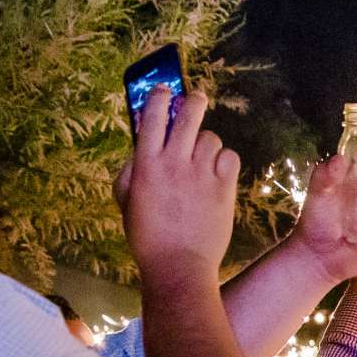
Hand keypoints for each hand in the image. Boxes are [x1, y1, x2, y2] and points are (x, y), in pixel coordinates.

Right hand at [115, 86, 238, 288]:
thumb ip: (131, 172)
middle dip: (194, 101)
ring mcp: (200, 175)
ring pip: (211, 138)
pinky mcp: (223, 188)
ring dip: (207, 144)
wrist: (178, 266)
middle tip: (197, 99)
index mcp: (146, 165)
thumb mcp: (127, 202)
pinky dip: (224, 162)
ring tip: (203, 160)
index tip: (164, 90)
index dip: (159, 98)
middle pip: (189, 115)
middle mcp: (174, 163)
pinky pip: (230, 158)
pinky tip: (218, 174)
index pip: (152, 117)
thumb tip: (140, 150)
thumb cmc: (148, 237)